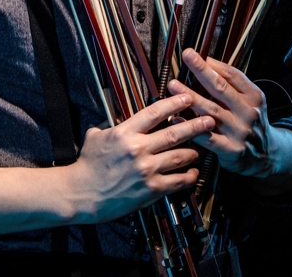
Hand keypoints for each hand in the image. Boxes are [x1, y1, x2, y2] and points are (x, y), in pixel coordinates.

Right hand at [62, 93, 213, 223]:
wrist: (81, 193)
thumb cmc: (88, 164)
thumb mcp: (96, 136)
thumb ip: (113, 126)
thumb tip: (123, 117)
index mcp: (124, 132)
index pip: (154, 113)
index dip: (174, 104)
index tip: (187, 98)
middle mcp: (138, 149)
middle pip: (175, 133)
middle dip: (196, 125)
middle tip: (210, 120)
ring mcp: (146, 170)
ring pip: (180, 157)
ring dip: (194, 152)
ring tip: (201, 149)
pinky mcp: (151, 190)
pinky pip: (178, 180)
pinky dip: (189, 176)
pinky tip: (193, 172)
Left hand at [166, 49, 291, 187]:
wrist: (266, 155)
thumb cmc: (249, 121)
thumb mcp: (249, 100)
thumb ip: (232, 85)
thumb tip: (205, 63)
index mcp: (253, 96)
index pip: (232, 75)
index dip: (212, 63)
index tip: (193, 53)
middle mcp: (248, 112)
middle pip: (222, 89)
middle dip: (202, 71)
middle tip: (186, 57)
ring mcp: (239, 131)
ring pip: (212, 111)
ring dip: (191, 97)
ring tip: (173, 85)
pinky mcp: (230, 149)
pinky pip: (207, 137)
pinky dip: (190, 126)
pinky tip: (175, 118)